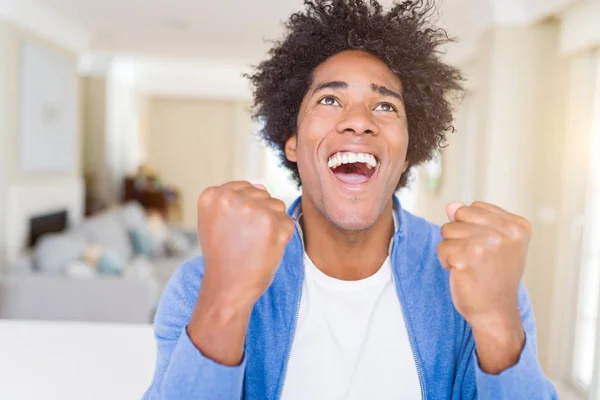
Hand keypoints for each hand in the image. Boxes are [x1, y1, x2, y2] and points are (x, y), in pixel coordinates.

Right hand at [188, 181, 294, 364]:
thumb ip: (233, 199)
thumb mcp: (214, 221)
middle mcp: (231, 199)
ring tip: (254, 244)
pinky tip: (265, 250)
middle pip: (262, 195)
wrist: (227, 288)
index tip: (235, 229)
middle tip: (244, 239)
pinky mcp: (274, 225)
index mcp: (213, 195)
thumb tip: (262, 184)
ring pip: (277, 206)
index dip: (244, 210)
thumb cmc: (222, 256)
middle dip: (259, 215)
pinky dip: (282, 238)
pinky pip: (288, 223)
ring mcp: (253, 211)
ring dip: (272, 225)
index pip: (244, 188)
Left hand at [438, 201, 530, 372]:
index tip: (487, 249)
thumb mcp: (492, 243)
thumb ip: (474, 220)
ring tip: (470, 266)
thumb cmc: (493, 277)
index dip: (472, 227)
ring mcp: (487, 243)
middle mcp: (506, 232)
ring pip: (447, 230)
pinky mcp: (467, 257)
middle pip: (459, 215)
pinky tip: (462, 273)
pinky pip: (442, 247)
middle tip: (476, 258)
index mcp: (518, 225)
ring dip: (452, 249)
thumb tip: (451, 205)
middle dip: (459, 235)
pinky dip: (446, 261)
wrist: (495, 312)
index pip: (474, 207)